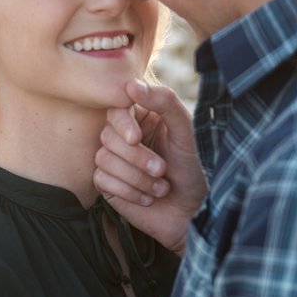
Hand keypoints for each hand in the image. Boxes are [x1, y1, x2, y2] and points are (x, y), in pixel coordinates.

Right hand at [94, 79, 205, 255]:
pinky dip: (127, 191)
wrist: (193, 212)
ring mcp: (114, 159)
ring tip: (160, 187)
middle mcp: (125, 135)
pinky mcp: (108, 183)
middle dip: (136, 158)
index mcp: (143, 116)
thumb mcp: (186, 131)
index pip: (117, 107)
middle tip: (162, 170)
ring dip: (136, 178)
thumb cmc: (195, 168)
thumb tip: (131, 84)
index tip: (136, 138)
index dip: (122, 123)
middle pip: (108, 135)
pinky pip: (101, 180)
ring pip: (104, 159)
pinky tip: (147, 198)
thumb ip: (164, 102)